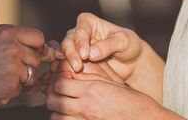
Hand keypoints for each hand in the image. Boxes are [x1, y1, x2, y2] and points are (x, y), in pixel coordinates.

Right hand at [0, 24, 54, 110]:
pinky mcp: (11, 85)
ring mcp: (13, 67)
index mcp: (7, 32)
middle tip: (8, 69)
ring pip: (32, 75)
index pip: (38, 37)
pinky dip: (11, 91)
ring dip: (21, 80)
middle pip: (37, 57)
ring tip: (0, 77)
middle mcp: (13, 47)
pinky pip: (21, 89)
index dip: (36, 48)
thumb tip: (47, 49)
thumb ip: (16, 41)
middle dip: (28, 66)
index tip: (30, 54)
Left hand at [46, 74, 163, 119]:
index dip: (56, 82)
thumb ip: (91, 77)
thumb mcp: (112, 83)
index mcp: (92, 89)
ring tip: (65, 108)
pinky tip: (72, 117)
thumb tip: (74, 72)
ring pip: (56, 117)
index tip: (60, 81)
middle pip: (53, 101)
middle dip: (52, 96)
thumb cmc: (134, 103)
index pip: (60, 83)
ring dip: (58, 111)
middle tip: (59, 94)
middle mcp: (86, 107)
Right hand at [61, 13, 142, 81]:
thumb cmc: (128, 45)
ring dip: (67, 63)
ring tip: (75, 72)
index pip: (80, 29)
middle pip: (68, 41)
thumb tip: (92, 53)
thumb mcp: (123, 41)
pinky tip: (68, 77)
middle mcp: (79, 33)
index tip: (85, 55)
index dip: (81, 41)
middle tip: (77, 66)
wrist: (131, 62)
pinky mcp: (76, 62)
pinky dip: (65, 70)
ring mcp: (76, 48)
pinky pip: (66, 65)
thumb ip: (107, 45)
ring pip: (64, 53)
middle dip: (71, 53)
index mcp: (89, 23)